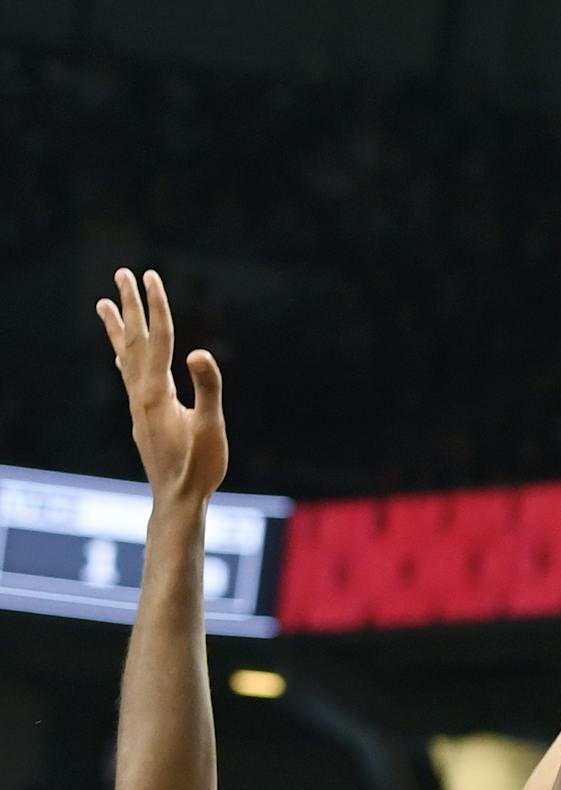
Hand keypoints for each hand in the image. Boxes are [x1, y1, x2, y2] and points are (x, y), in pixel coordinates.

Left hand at [97, 269, 227, 507]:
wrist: (178, 499)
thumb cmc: (200, 466)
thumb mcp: (211, 427)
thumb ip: (206, 388)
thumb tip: (198, 353)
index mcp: (158, 392)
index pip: (158, 339)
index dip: (156, 306)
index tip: (151, 275)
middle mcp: (141, 395)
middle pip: (135, 341)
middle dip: (130, 306)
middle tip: (122, 273)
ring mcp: (138, 407)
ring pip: (125, 357)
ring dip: (117, 328)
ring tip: (104, 304)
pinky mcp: (141, 418)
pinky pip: (128, 377)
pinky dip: (123, 357)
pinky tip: (120, 354)